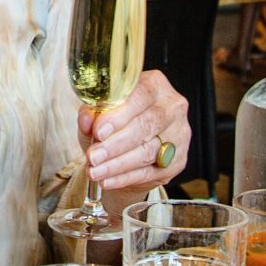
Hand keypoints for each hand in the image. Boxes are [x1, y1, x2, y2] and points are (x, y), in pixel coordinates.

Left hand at [84, 70, 189, 190]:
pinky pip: (149, 172)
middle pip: (145, 126)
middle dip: (115, 145)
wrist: (132, 148)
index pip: (140, 97)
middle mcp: (172, 107)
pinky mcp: (178, 161)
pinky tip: (107, 180)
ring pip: (147, 152)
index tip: (98, 132)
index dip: (118, 116)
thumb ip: (92, 113)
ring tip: (95, 171)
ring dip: (117, 164)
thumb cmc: (117, 123)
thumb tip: (86, 120)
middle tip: (93, 156)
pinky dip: (124, 178)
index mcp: (155, 85)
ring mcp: (179, 135)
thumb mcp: (100, 113)